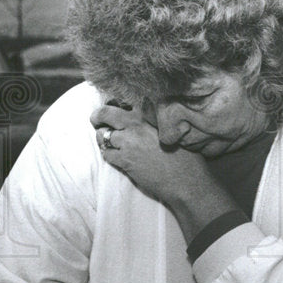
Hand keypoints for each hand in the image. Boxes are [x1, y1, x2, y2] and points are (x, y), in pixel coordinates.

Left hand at [90, 103, 237, 239]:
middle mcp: (136, 124)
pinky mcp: (125, 160)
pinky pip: (106, 154)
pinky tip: (116, 157)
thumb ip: (155, 119)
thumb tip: (143, 114)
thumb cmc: (185, 156)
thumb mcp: (173, 129)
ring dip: (103, 138)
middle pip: (105, 113)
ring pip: (102, 135)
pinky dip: (109, 155)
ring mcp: (129, 142)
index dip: (116, 105)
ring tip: (108, 142)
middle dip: (98, 117)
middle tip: (97, 120)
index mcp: (149, 113)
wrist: (186, 180)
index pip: (123, 101)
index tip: (115, 108)